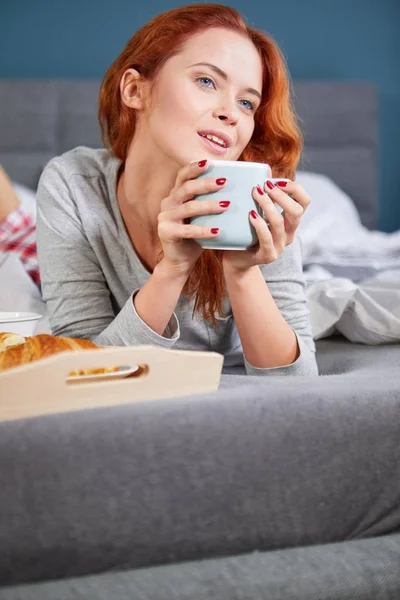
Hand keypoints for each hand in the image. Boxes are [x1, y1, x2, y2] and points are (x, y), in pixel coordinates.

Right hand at [157, 160, 230, 275]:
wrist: (180, 260)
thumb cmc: (195, 236)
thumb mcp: (202, 216)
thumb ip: (210, 201)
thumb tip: (235, 185)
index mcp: (175, 195)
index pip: (183, 176)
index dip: (195, 168)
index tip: (210, 163)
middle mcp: (168, 203)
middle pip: (187, 188)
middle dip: (206, 184)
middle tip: (224, 183)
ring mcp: (165, 217)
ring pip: (189, 208)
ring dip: (209, 206)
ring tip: (226, 206)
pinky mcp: (166, 232)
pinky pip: (187, 230)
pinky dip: (204, 231)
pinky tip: (218, 231)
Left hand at [222, 179, 310, 271]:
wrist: (236, 259)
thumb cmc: (246, 232)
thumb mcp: (257, 211)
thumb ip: (264, 195)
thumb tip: (266, 170)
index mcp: (290, 221)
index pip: (304, 201)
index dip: (294, 188)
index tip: (276, 181)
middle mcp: (289, 233)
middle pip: (296, 211)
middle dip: (281, 196)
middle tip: (264, 186)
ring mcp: (280, 246)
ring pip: (280, 223)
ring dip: (267, 205)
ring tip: (255, 194)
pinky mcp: (268, 255)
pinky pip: (267, 238)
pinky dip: (259, 224)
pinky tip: (251, 214)